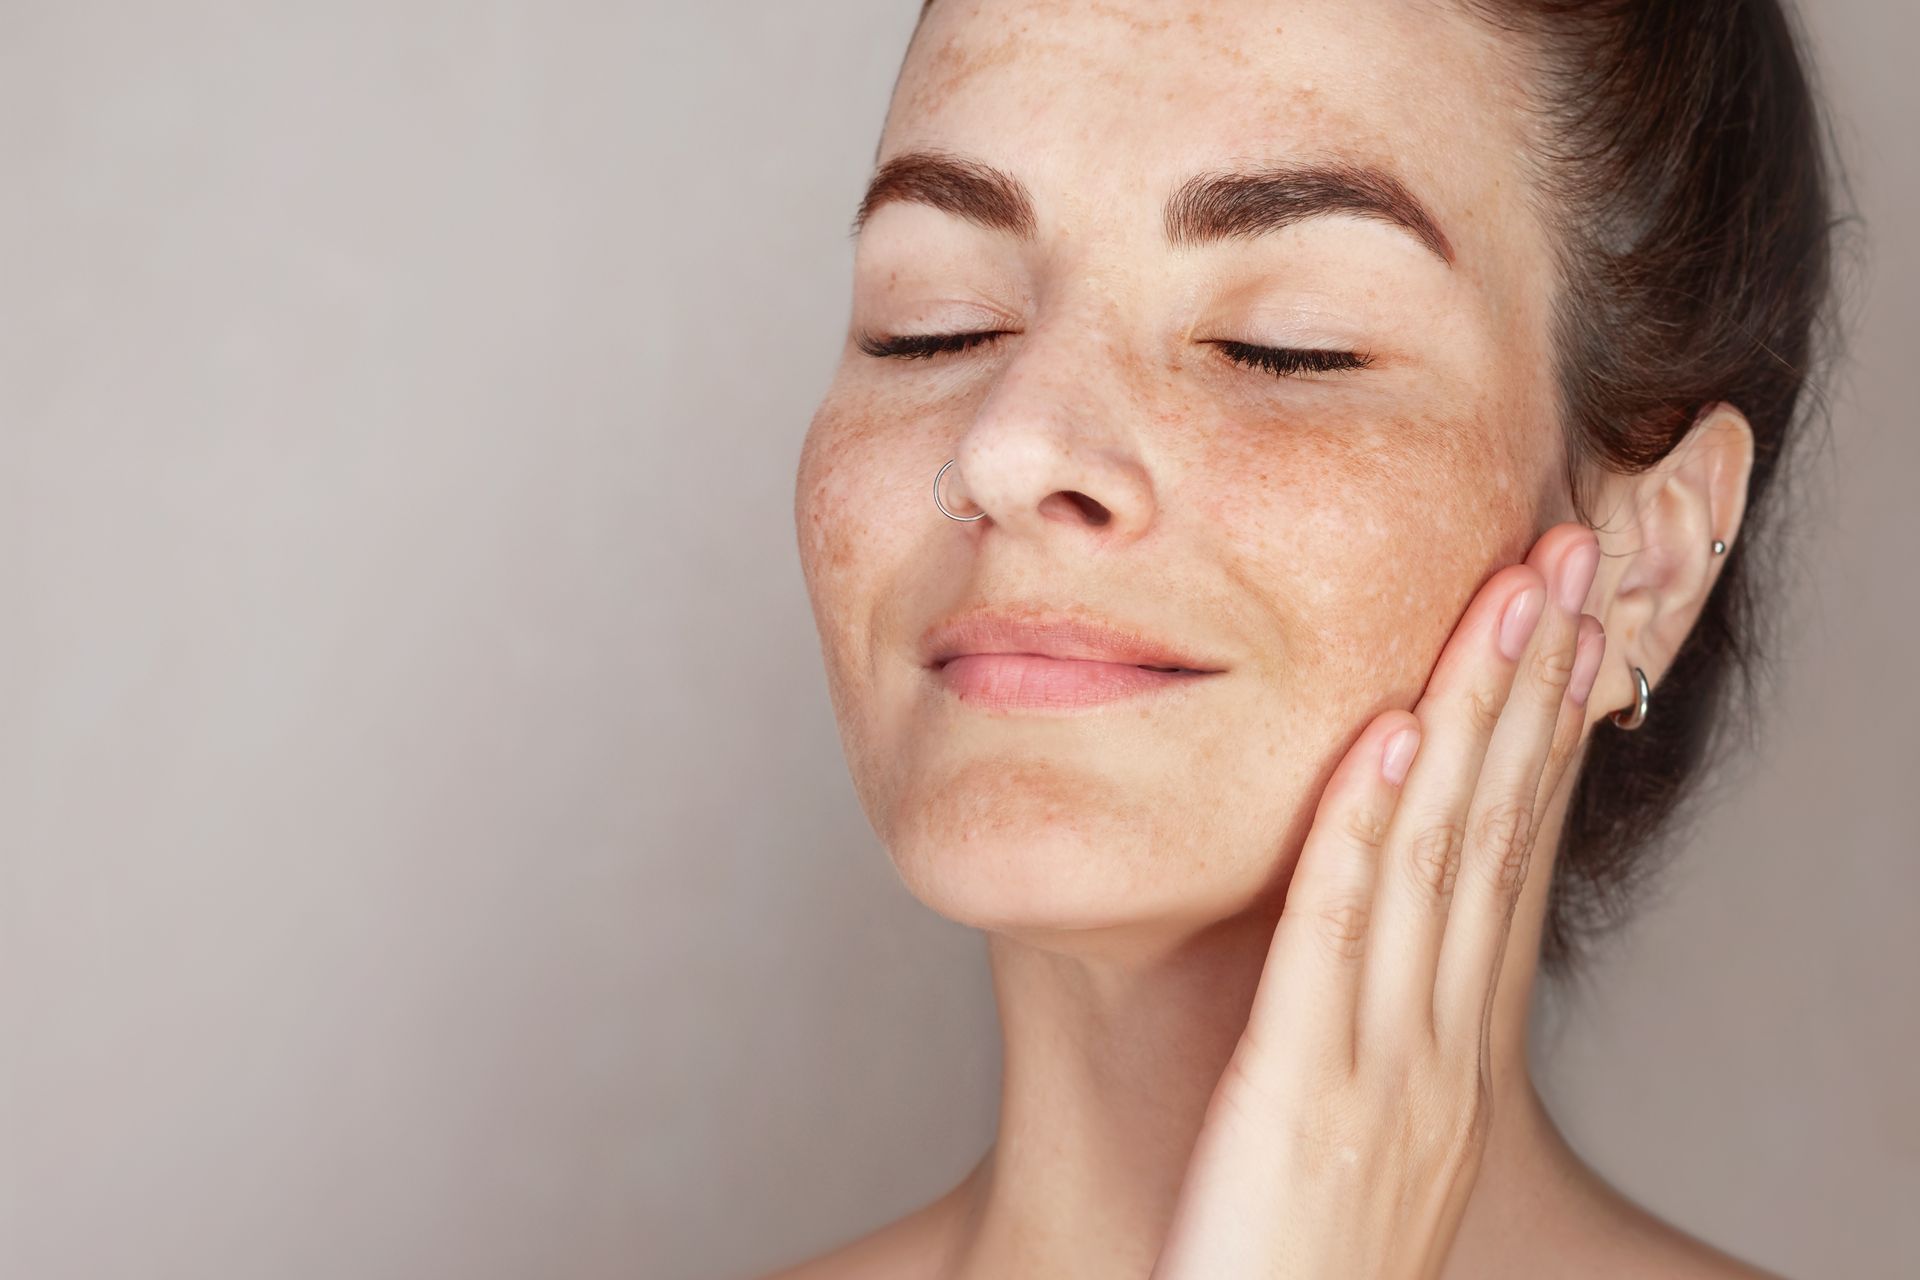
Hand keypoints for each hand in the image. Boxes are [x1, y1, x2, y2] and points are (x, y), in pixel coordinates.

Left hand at [1150, 522, 1607, 1279]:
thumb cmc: (1284, 1267)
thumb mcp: (1347, 1139)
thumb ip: (1359, 1040)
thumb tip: (1349, 940)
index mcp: (1450, 1057)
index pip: (1507, 861)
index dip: (1538, 733)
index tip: (1565, 626)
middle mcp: (1441, 1052)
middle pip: (1496, 833)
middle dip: (1531, 685)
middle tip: (1567, 555)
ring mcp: (1387, 1073)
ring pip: (1440, 861)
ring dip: (1470, 717)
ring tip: (1504, 594)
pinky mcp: (1303, 1097)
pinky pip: (1339, 942)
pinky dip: (1361, 831)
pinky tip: (1381, 737)